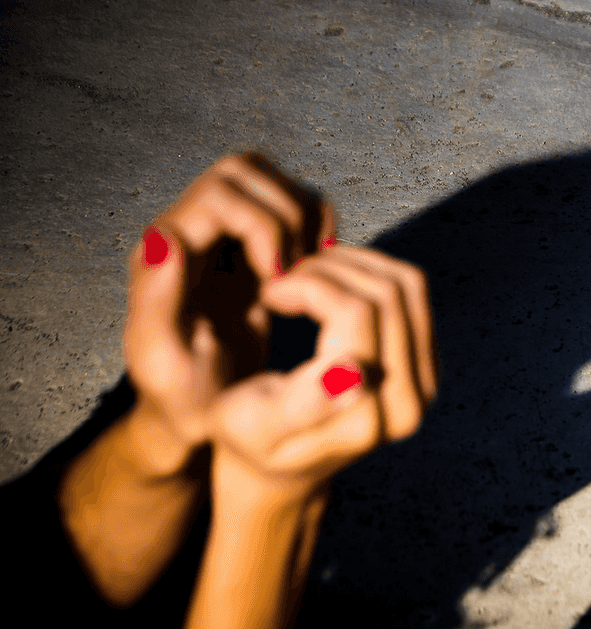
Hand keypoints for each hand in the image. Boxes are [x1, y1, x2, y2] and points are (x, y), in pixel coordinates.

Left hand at [122, 153, 337, 464]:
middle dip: (286, 212)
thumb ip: (155, 301)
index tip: (279, 279)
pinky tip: (315, 273)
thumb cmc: (183, 399)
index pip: (220, 193)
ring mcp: (225, 238)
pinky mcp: (255, 250)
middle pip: (245, 171)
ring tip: (305, 274)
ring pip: (272, 182)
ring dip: (303, 218)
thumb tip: (164, 236)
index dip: (261, 224)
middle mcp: (193, 233)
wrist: (203, 414)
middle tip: (298, 272)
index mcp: (165, 253)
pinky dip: (316, 228)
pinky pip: (294, 208)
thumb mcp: (162, 364)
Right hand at [207, 245, 439, 503]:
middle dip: (330, 269)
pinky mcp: (426, 365)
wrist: (280, 466)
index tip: (270, 291)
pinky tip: (330, 283)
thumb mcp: (250, 425)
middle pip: (387, 293)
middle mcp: (408, 405)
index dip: (309, 285)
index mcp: (366, 419)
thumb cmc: (249, 440)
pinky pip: (412, 294)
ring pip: (406, 286)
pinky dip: (372, 273)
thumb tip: (355, 370)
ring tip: (305, 275)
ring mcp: (425, 384)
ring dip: (354, 265)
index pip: (356, 312)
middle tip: (284, 278)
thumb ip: (301, 402)